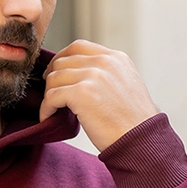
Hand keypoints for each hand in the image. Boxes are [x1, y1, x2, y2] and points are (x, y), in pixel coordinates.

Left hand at [40, 39, 159, 151]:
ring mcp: (93, 76)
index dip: (61, 59)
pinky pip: (51, 96)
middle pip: (62, 61)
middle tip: (51, 95)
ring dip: (49, 95)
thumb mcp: (125, 86)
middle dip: (52, 78)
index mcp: (116, 58)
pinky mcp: (81, 93)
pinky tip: (48, 117)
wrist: (140, 140)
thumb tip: (77, 75)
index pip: (78, 47)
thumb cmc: (132, 122)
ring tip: (52, 109)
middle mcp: (104, 62)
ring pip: (54, 78)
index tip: (56, 75)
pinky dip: (46, 108)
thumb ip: (106, 75)